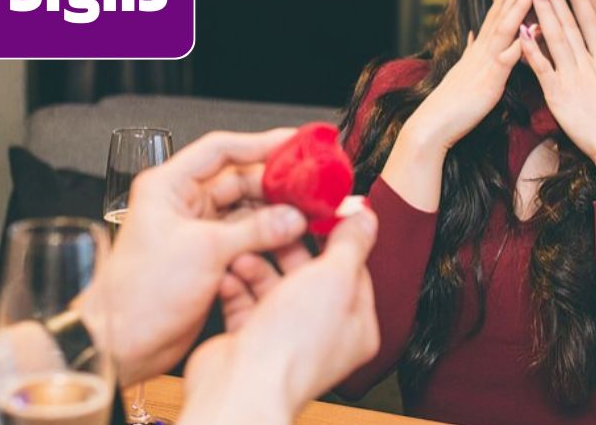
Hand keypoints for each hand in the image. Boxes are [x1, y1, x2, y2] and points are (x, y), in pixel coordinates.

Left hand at [77, 128, 309, 385]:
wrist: (124, 342)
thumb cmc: (139, 293)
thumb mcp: (205, 251)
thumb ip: (255, 231)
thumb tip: (292, 217)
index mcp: (169, 186)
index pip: (220, 150)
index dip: (259, 143)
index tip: (293, 145)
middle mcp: (183, 204)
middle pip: (238, 180)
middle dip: (274, 185)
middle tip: (308, 189)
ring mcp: (196, 231)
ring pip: (245, 211)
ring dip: (274, 214)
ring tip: (305, 216)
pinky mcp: (208, 258)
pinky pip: (244, 238)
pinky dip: (266, 238)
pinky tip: (289, 240)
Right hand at [181, 208, 379, 423]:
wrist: (241, 387)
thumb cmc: (293, 344)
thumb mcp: (334, 279)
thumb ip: (351, 244)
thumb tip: (366, 216)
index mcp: (355, 324)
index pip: (352, 268)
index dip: (335, 236)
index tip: (318, 209)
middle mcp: (321, 332)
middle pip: (309, 273)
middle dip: (289, 247)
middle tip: (275, 222)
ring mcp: (284, 336)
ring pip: (273, 285)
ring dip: (257, 263)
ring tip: (246, 250)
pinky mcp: (249, 338)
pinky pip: (244, 301)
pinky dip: (236, 284)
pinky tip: (229, 270)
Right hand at [408, 0, 533, 149]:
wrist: (435, 122)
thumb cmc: (452, 102)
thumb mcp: (463, 70)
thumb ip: (471, 51)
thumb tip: (473, 35)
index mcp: (479, 48)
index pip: (494, 13)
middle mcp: (482, 49)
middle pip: (500, 12)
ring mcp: (485, 61)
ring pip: (505, 28)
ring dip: (520, 6)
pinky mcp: (490, 79)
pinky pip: (508, 57)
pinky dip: (522, 42)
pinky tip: (534, 30)